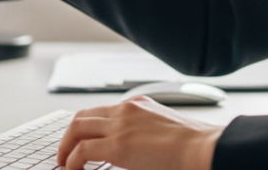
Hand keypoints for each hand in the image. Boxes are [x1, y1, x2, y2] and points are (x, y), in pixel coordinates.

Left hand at [58, 97, 223, 169]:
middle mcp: (126, 109)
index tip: (80, 140)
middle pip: (83, 115)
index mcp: (138, 104)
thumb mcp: (164, 131)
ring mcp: (120, 124)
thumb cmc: (193, 144)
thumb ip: (145, 134)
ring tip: (64, 163)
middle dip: (69, 135)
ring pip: (77, 128)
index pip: (102, 110)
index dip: (86, 126)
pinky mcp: (117, 145)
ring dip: (66, 146)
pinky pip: (82, 150)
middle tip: (65, 152)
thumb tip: (136, 150)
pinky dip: (72, 161)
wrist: (202, 147)